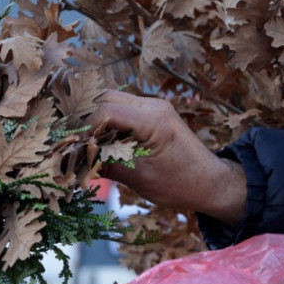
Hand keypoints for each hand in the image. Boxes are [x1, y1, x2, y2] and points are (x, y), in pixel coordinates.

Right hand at [87, 91, 246, 226]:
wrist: (212, 183)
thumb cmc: (182, 185)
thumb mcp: (141, 180)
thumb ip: (108, 166)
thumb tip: (78, 163)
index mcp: (154, 120)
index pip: (106, 111)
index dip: (84, 127)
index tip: (72, 145)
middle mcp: (154, 106)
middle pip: (106, 97)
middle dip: (85, 117)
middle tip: (71, 140)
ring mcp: (155, 107)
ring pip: (113, 100)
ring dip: (96, 118)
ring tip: (84, 141)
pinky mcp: (155, 113)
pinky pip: (124, 109)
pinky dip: (109, 121)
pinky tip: (101, 140)